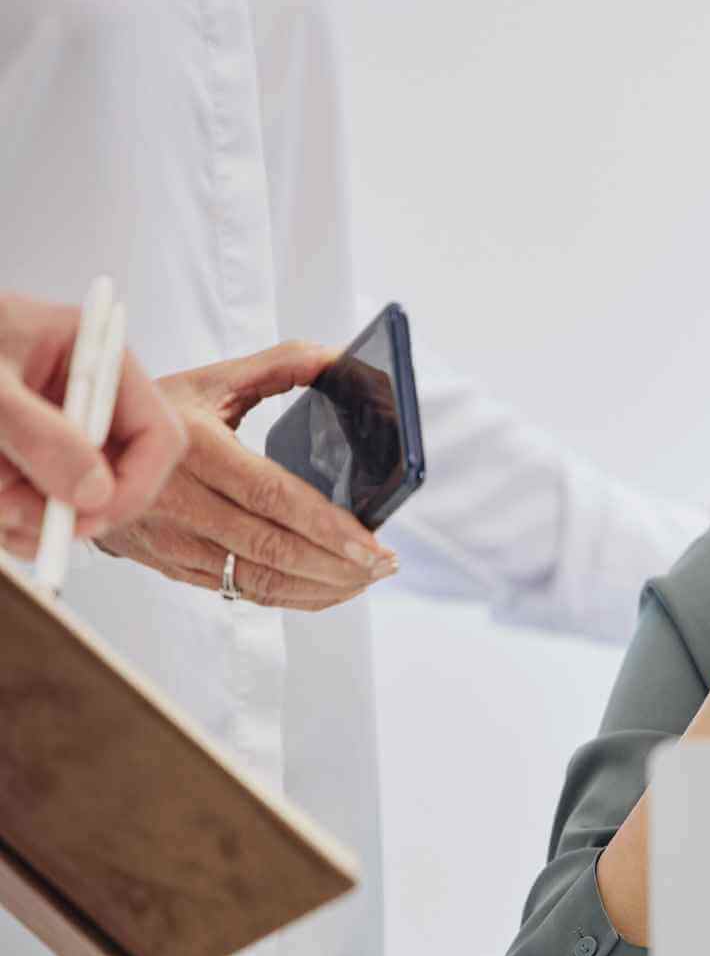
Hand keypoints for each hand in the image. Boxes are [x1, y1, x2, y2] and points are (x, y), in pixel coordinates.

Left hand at [0, 293, 185, 553]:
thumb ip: (39, 435)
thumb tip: (96, 493)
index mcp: (91, 356)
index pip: (155, 434)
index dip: (135, 483)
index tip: (91, 515)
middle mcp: (80, 396)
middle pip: (118, 476)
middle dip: (71, 507)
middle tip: (22, 520)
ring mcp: (52, 430)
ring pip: (74, 501)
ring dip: (30, 517)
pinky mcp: (22, 457)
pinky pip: (37, 506)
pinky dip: (11, 517)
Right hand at [94, 342, 397, 608]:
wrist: (80, 450)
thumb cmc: (157, 411)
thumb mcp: (212, 379)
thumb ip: (280, 366)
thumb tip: (341, 358)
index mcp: (193, 449)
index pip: (271, 496)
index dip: (326, 526)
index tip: (373, 543)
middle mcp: (178, 500)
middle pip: (269, 547)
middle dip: (336, 565)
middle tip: (383, 565)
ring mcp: (170, 539)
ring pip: (254, 580)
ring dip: (319, 588)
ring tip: (365, 579)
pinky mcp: (169, 564)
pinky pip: (236, 591)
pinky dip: (288, 597)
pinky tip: (326, 590)